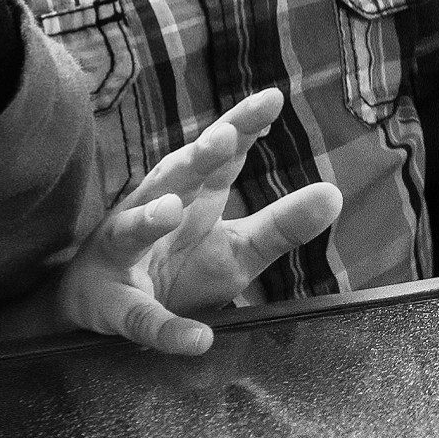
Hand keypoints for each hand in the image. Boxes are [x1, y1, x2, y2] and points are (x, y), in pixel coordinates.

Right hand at [59, 89, 343, 354]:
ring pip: (130, 230)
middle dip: (195, 156)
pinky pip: (139, 318)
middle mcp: (153, 210)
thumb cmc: (177, 267)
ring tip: (171, 210)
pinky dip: (166, 328)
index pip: (220, 153)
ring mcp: (123, 256)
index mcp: (191, 194)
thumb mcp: (237, 248)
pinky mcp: (112, 306)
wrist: (104, 311)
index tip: (272, 97)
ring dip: (148, 220)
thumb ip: (280, 223)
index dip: (241, 125)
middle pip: (174, 176)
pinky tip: (197, 339)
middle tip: (223, 137)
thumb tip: (334, 193)